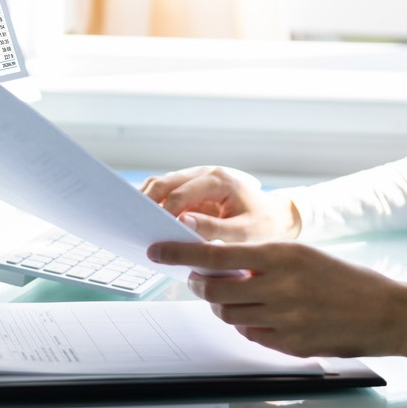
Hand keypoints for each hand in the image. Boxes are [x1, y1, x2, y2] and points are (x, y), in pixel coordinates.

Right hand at [140, 165, 299, 242]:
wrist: (276, 217)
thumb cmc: (264, 225)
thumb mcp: (245, 233)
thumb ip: (215, 229)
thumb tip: (182, 223)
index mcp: (218, 181)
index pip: (181, 193)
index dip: (163, 212)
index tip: (150, 231)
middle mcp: (205, 174)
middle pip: (164, 182)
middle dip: (145, 202)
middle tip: (131, 224)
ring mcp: (197, 181)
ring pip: (161, 185)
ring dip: (147, 202)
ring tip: (133, 223)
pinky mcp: (193, 191)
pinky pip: (168, 195)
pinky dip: (155, 206)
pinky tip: (148, 224)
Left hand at [146, 238, 406, 359]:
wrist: (384, 310)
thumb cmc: (343, 279)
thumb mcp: (303, 256)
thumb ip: (263, 261)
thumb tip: (218, 265)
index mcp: (282, 255)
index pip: (216, 254)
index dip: (180, 254)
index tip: (155, 251)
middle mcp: (280, 285)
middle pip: (214, 290)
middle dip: (201, 286)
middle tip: (202, 281)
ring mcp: (284, 318)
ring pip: (228, 315)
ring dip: (225, 307)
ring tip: (245, 298)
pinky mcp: (290, 344)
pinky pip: (251, 335)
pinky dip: (250, 325)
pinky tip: (268, 317)